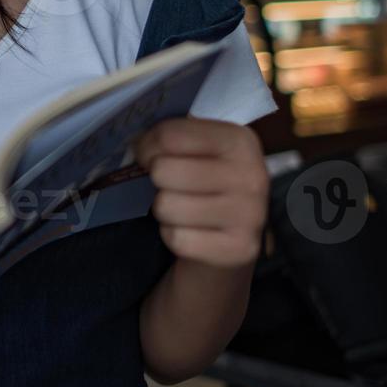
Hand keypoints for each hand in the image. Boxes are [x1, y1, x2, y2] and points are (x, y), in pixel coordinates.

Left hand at [136, 118, 267, 268]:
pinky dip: (173, 236)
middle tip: (168, 186)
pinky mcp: (239, 250)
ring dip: (165, 210)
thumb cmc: (206, 183)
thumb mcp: (198, 151)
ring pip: (166, 206)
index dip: (147, 147)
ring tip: (181, 209)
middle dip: (157, 181)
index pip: (170, 136)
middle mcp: (251, 176)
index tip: (147, 156)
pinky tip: (190, 231)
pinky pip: (177, 239)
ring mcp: (250, 215)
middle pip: (164, 171)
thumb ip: (170, 139)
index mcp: (239, 141)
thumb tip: (135, 144)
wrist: (232, 236)